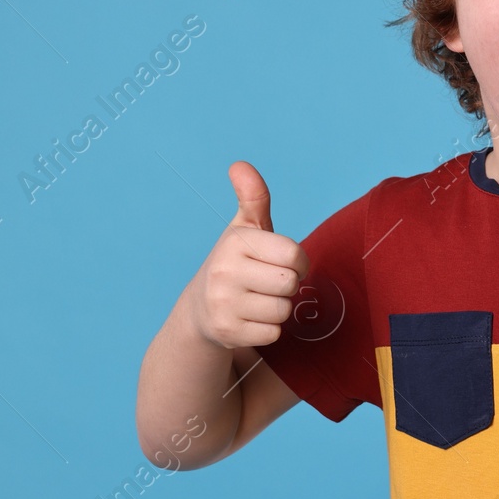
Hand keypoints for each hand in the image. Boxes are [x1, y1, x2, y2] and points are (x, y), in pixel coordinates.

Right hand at [184, 161, 309, 348]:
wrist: (200, 310)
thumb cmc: (235, 263)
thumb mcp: (244, 229)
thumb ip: (253, 197)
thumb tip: (239, 165)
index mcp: (235, 242)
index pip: (294, 256)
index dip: (298, 262)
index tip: (284, 263)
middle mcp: (224, 272)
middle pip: (290, 284)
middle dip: (287, 285)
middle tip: (268, 283)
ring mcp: (223, 304)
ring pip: (283, 310)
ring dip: (278, 308)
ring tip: (259, 300)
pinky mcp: (227, 333)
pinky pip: (273, 333)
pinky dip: (268, 329)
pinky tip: (250, 319)